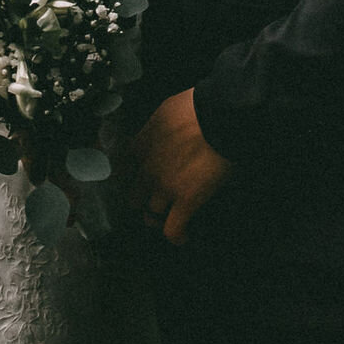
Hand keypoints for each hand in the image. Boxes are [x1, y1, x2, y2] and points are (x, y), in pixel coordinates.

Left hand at [126, 89, 231, 244]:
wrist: (220, 115)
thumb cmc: (200, 106)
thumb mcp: (167, 109)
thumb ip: (158, 127)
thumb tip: (163, 135)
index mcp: (142, 143)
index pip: (122, 168)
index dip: (127, 178)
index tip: (134, 181)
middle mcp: (148, 167)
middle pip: (133, 196)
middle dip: (142, 201)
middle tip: (154, 202)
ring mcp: (165, 186)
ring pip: (150, 214)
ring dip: (159, 219)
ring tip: (170, 220)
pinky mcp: (186, 200)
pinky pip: (173, 229)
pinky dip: (177, 236)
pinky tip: (183, 237)